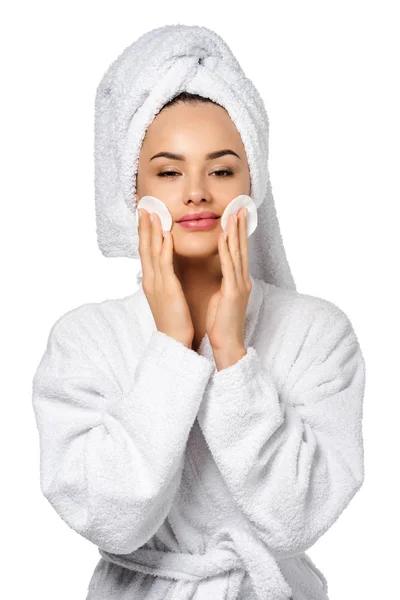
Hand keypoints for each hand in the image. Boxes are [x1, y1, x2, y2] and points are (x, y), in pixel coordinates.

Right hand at [137, 209, 193, 348]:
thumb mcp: (167, 297)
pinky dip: (164, 248)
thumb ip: (165, 281)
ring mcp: (156, 284)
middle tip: (144, 207)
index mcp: (151, 281)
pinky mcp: (167, 289)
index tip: (145, 217)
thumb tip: (166, 270)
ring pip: (152, 252)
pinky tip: (166, 235)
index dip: (145, 233)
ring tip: (153, 213)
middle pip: (145, 248)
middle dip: (144, 227)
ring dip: (152, 231)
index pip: (146, 252)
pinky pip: (165, 265)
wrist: (174, 341)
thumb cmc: (174, 320)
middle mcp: (150, 280)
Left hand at [205, 207, 251, 352]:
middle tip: (240, 207)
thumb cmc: (222, 323)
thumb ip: (224, 283)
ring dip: (236, 233)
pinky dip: (227, 251)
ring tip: (234, 214)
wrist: (227, 344)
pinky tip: (224, 238)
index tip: (237, 217)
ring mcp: (239, 285)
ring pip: (238, 254)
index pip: (239, 253)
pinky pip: (229, 268)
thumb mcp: (223, 298)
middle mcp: (242, 280)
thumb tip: (221, 273)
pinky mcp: (233, 292)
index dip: (239, 234)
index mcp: (239, 281)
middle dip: (241, 227)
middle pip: (242, 248)